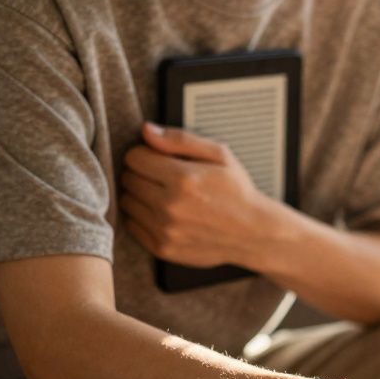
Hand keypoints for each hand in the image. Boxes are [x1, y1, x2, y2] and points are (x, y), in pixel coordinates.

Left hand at [120, 123, 276, 267]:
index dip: (146, 154)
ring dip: (139, 195)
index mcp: (184, 179)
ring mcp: (165, 230)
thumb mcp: (220, 155)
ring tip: (163, 195)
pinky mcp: (162, 248)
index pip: (134, 157)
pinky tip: (162, 213)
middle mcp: (171, 206)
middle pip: (128, 179)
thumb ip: (180, 140)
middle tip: (163, 177)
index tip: (159, 159)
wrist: (253, 233)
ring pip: (126, 201)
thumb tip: (146, 130)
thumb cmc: (237, 191)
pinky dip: (141, 217)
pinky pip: (131, 225)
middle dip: (142, 173)